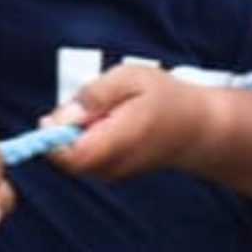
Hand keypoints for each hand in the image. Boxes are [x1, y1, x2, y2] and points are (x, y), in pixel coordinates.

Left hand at [41, 63, 224, 182]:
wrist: (198, 128)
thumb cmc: (166, 98)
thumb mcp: (131, 78)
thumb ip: (95, 94)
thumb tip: (59, 117)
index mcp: (119, 140)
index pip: (70, 155)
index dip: (53, 137)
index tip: (60, 113)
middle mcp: (113, 164)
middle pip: (66, 159)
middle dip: (64, 132)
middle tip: (88, 107)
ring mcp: (113, 172)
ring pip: (74, 158)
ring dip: (77, 135)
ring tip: (105, 114)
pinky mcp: (113, 172)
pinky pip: (86, 158)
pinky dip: (87, 140)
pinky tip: (109, 124)